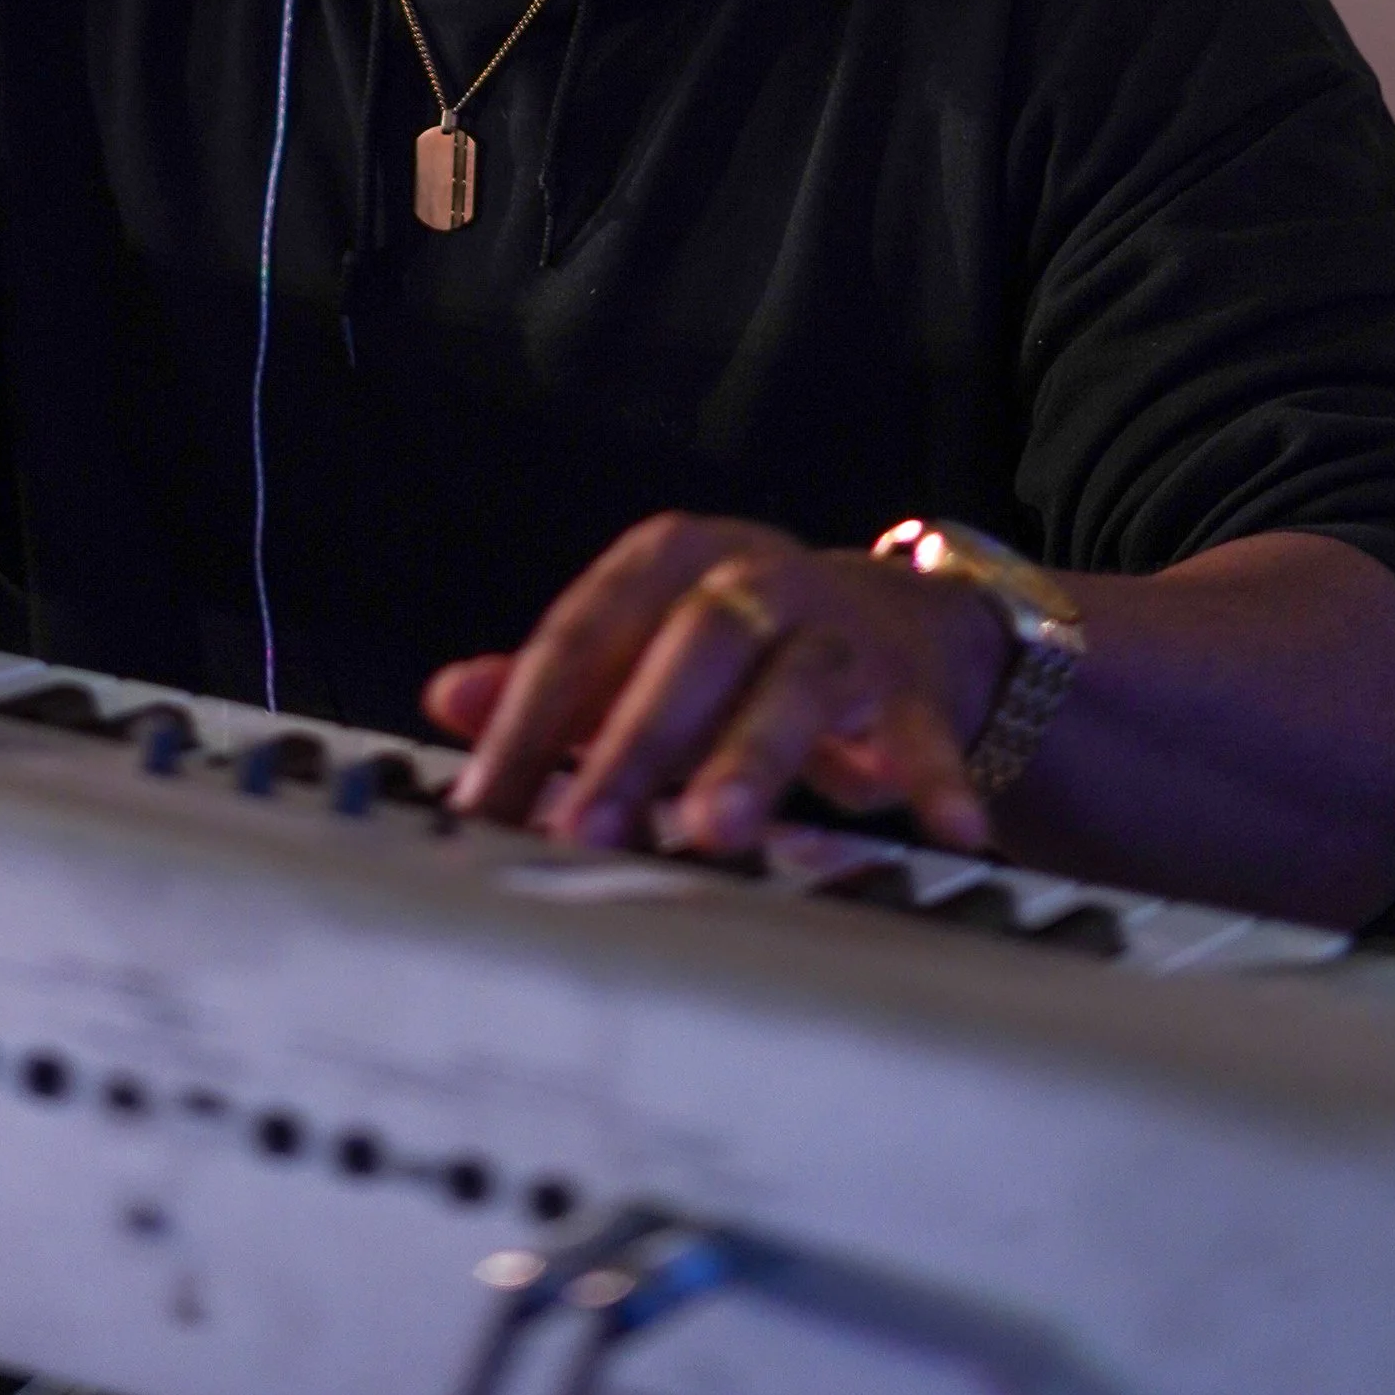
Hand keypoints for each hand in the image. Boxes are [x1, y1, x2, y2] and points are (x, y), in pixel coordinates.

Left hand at [425, 514, 1009, 858]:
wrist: (892, 623)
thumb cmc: (732, 652)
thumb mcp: (637, 652)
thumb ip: (547, 683)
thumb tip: (446, 699)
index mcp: (664, 561)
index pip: (581, 632)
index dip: (527, 720)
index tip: (482, 805)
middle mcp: (748, 575)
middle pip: (685, 647)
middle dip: (632, 741)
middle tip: (586, 828)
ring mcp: (833, 625)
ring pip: (791, 683)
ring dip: (751, 757)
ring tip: (716, 831)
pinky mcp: (908, 683)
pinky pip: (921, 732)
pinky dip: (933, 780)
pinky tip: (948, 833)